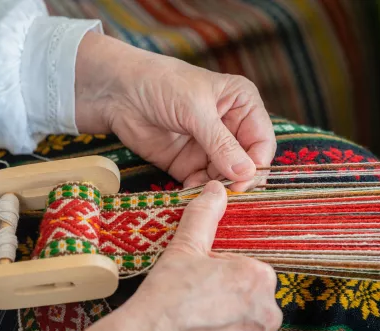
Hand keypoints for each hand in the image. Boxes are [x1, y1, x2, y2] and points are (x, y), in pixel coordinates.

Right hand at [70, 181, 281, 330]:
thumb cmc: (164, 299)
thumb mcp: (183, 249)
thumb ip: (203, 216)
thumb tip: (217, 189)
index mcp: (257, 277)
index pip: (250, 273)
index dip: (224, 278)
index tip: (202, 287)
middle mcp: (269, 313)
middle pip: (253, 303)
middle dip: (231, 305)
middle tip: (199, 310)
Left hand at [75, 33, 275, 191]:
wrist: (118, 92)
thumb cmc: (161, 84)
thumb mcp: (195, 110)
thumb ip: (221, 143)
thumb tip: (246, 173)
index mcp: (241, 104)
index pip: (262, 140)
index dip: (257, 163)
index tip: (245, 181)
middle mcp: (229, 127)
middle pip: (246, 163)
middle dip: (239, 179)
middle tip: (230, 194)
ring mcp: (208, 148)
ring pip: (225, 177)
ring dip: (219, 188)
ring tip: (209, 197)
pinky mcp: (187, 163)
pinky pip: (201, 183)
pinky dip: (200, 192)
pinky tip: (194, 196)